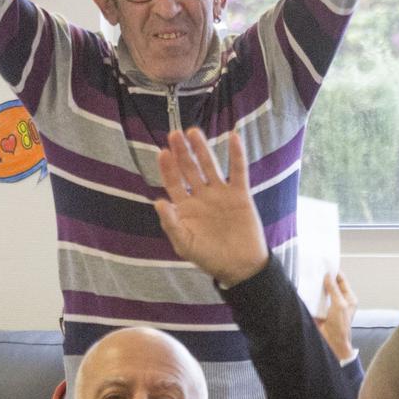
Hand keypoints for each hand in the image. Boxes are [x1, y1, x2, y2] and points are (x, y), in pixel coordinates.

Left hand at [154, 129, 268, 287]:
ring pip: (210, 165)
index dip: (168, 168)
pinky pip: (238, 170)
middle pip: (189, 168)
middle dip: (182, 152)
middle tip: (174, 134)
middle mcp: (201, 196)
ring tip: (193, 131)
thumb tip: (157, 201)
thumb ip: (170, 223)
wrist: (240, 267)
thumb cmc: (209, 258)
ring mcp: (221, 193)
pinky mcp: (240, 194)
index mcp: (186, 207)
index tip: (163, 153)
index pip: (174, 182)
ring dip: (202, 148)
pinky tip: (232, 136)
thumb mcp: (185, 244)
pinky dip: (236, 154)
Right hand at [315, 271, 356, 362]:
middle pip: (330, 285)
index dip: (335, 272)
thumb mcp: (339, 304)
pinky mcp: (319, 311)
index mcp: (348, 298)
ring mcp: (328, 306)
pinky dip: (310, 295)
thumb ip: (333, 289)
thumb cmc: (341, 326)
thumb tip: (328, 276)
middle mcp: (338, 301)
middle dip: (324, 278)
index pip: (341, 281)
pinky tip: (304, 289)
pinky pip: (314, 300)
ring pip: (321, 292)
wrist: (332, 343)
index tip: (327, 264)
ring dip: (316, 287)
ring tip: (308, 276)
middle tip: (315, 268)